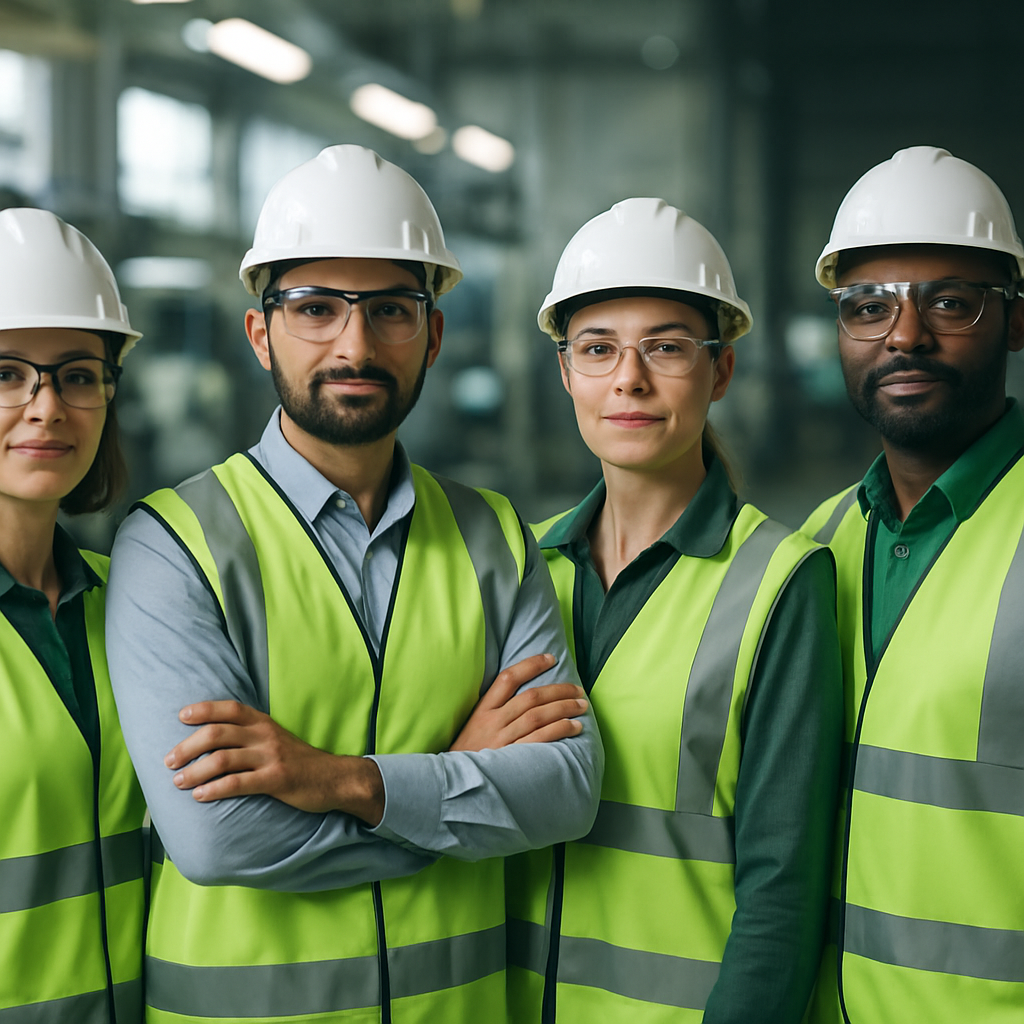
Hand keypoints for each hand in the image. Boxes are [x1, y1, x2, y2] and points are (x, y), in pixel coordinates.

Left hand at [165, 701, 384, 824]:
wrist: (334, 779)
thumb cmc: (299, 761)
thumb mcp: (276, 739)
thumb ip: (250, 735)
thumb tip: (212, 738)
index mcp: (264, 723)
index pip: (229, 708)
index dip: (204, 709)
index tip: (181, 716)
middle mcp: (265, 735)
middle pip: (217, 733)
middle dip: (188, 746)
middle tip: (168, 761)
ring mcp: (271, 757)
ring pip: (222, 759)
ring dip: (194, 771)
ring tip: (178, 782)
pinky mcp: (276, 780)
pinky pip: (237, 783)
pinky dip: (214, 789)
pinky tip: (200, 796)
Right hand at [451, 653, 588, 751]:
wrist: (454, 782)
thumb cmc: (468, 753)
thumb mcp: (474, 725)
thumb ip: (495, 709)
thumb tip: (526, 693)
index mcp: (483, 709)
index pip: (508, 678)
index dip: (531, 665)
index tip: (551, 659)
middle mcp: (493, 721)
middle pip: (531, 698)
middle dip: (559, 690)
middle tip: (578, 690)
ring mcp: (502, 740)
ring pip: (538, 717)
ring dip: (564, 708)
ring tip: (582, 706)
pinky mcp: (512, 759)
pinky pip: (540, 740)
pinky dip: (559, 730)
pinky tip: (574, 727)